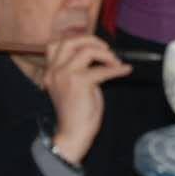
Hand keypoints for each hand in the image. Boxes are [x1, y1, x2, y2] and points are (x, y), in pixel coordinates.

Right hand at [43, 35, 131, 164]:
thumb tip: (99, 58)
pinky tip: (124, 70)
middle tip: (106, 50)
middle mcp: (54, 71)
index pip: (55, 45)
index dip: (77, 40)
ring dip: (105, 54)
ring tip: (115, 62)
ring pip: (86, 50)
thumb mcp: (74, 87)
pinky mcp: (79, 82)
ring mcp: (65, 75)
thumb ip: (80, 70)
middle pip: (69, 41)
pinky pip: (102, 70)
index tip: (94, 46)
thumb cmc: (76, 115)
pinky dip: (116, 69)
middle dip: (91, 40)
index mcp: (50, 72)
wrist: (72, 135)